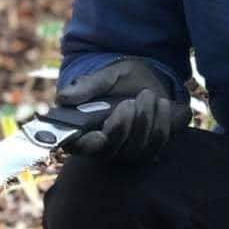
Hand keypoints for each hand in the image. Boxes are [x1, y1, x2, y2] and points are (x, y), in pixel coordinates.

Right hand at [56, 58, 189, 160]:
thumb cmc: (119, 80)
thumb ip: (88, 86)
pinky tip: (163, 104)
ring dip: (147, 119)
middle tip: (130, 101)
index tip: (100, 135)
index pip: (78, 147)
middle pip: (113, 149)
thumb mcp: (105, 77)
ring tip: (149, 95)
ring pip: (139, 148)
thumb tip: (64, 97)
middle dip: (124, 126)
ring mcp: (129, 151)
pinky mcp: (151, 149)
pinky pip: (160, 144)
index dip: (88, 146)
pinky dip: (164, 122)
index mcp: (85, 130)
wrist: (147, 80)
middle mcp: (106, 146)